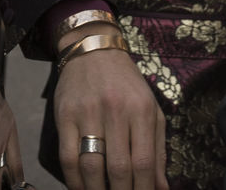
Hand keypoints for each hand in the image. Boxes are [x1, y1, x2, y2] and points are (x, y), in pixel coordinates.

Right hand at [54, 32, 166, 189]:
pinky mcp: (64, 115)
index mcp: (141, 111)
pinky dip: (73, 180)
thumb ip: (158, 150)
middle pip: (119, 168)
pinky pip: (67, 156)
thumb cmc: (126, 84)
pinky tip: (80, 188)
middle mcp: (115, 111)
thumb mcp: (151, 110)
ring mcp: (87, 112)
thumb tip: (162, 188)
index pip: (144, 162)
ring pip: (91, 165)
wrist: (93, 49)